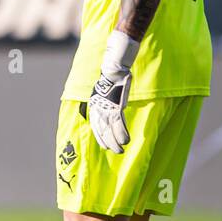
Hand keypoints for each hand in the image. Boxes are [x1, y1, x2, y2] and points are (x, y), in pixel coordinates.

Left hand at [87, 31, 138, 153]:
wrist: (114, 69)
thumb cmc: (112, 79)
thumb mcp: (105, 92)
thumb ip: (105, 102)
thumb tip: (110, 108)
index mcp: (95, 106)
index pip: (96, 125)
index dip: (100, 137)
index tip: (105, 145)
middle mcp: (98, 109)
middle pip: (103, 130)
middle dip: (109, 142)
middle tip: (115, 152)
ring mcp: (107, 108)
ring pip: (110, 129)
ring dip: (116, 141)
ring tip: (121, 150)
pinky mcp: (116, 106)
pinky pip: (119, 123)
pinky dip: (122, 133)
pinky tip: (126, 141)